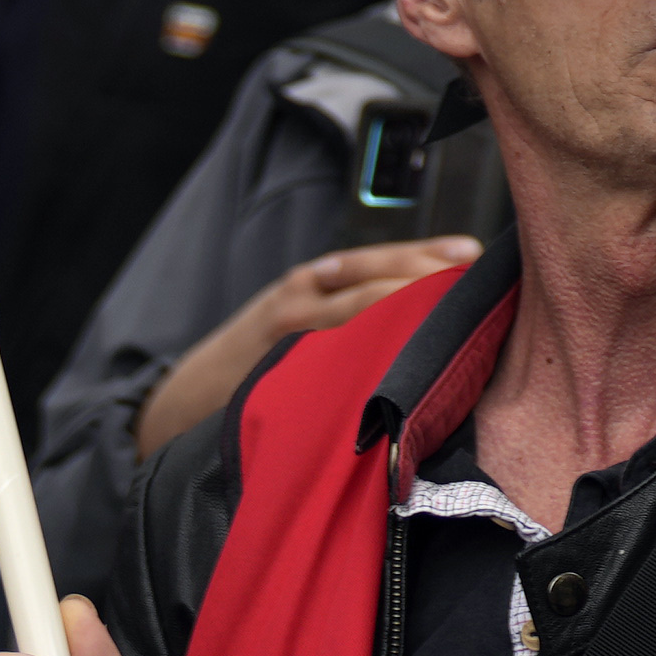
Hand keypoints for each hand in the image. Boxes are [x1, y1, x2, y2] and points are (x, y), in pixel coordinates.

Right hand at [133, 237, 478, 457]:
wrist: (180, 401)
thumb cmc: (255, 360)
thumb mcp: (295, 321)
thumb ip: (346, 312)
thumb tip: (426, 312)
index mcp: (310, 282)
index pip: (378, 260)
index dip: (426, 253)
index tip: (474, 253)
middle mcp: (300, 297)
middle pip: (374, 279)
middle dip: (425, 278)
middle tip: (475, 282)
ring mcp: (286, 333)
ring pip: (356, 312)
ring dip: (404, 309)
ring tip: (450, 311)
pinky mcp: (277, 369)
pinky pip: (329, 357)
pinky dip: (364, 352)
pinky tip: (399, 358)